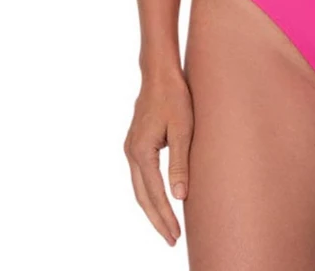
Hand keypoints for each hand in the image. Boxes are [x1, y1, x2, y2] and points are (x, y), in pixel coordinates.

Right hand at [123, 71, 192, 246]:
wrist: (159, 74)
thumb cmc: (176, 97)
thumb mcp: (183, 129)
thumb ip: (180, 162)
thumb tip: (179, 196)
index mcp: (141, 152)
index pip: (153, 194)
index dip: (165, 217)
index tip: (175, 236)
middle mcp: (131, 153)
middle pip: (142, 196)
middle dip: (157, 219)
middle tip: (172, 240)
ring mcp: (131, 148)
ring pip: (139, 188)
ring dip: (153, 208)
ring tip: (168, 226)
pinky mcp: (136, 143)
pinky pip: (140, 176)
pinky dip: (149, 192)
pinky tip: (160, 199)